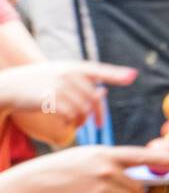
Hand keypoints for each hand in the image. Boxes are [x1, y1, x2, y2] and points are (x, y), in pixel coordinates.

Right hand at [0, 59, 135, 122]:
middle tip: (99, 124)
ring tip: (74, 122)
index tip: (132, 76)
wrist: (9, 86)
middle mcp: (67, 74)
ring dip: (82, 120)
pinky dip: (71, 123)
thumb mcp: (58, 75)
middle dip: (98, 114)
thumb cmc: (37, 83)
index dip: (115, 74)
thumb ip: (81, 82)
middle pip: (94, 98)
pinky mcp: (51, 99)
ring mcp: (59, 86)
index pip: (98, 70)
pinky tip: (64, 122)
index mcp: (72, 67)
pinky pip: (71, 116)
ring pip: (84, 110)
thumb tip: (105, 92)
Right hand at [4, 145, 168, 192]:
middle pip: (138, 188)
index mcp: (105, 154)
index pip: (140, 155)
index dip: (163, 158)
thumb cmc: (58, 173)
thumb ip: (109, 164)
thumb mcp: (84, 158)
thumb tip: (134, 181)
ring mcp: (105, 188)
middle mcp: (108, 169)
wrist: (34, 186)